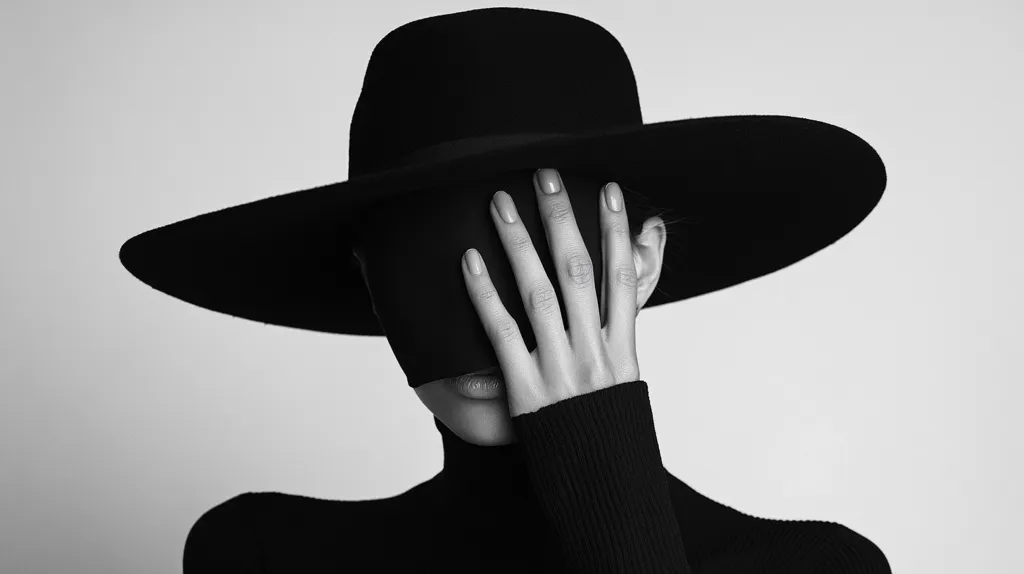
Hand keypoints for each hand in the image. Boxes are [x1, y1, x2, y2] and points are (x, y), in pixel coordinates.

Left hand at [461, 168, 640, 416]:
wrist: (601, 491)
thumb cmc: (609, 432)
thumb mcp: (627, 379)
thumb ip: (625, 327)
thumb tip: (639, 280)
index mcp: (624, 350)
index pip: (625, 278)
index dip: (619, 232)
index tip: (609, 190)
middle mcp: (595, 354)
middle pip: (578, 272)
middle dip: (562, 219)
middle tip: (545, 175)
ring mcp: (560, 371)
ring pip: (539, 293)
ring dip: (518, 243)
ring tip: (501, 202)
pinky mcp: (525, 391)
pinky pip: (501, 333)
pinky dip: (484, 294)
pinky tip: (470, 261)